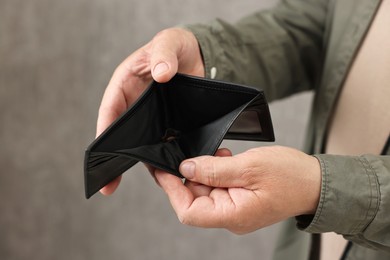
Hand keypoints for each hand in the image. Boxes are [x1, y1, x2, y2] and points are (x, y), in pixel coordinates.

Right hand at [97, 28, 204, 194]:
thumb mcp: (169, 43)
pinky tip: (174, 171)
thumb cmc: (175, 47)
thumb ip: (164, 54)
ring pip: (144, 144)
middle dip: (116, 159)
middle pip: (123, 135)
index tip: (100, 153)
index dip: (104, 131)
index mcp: (125, 85)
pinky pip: (166, 144)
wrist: (197, 56)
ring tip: (150, 183)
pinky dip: (168, 157)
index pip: (110, 110)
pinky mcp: (169, 125)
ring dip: (146, 163)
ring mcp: (152, 118)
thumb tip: (161, 74)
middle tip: (108, 186)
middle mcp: (135, 106)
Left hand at [155, 146, 320, 233]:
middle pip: (194, 199)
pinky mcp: (240, 198)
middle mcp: (231, 216)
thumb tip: (186, 167)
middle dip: (186, 175)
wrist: (317, 182)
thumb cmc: (290, 176)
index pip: (188, 211)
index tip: (162, 168)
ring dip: (203, 170)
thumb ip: (214, 169)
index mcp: (232, 215)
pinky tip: (222, 155)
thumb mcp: (249, 167)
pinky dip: (215, 170)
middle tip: (183, 150)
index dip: (172, 189)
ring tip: (212, 151)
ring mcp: (235, 208)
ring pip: (205, 190)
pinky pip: (219, 186)